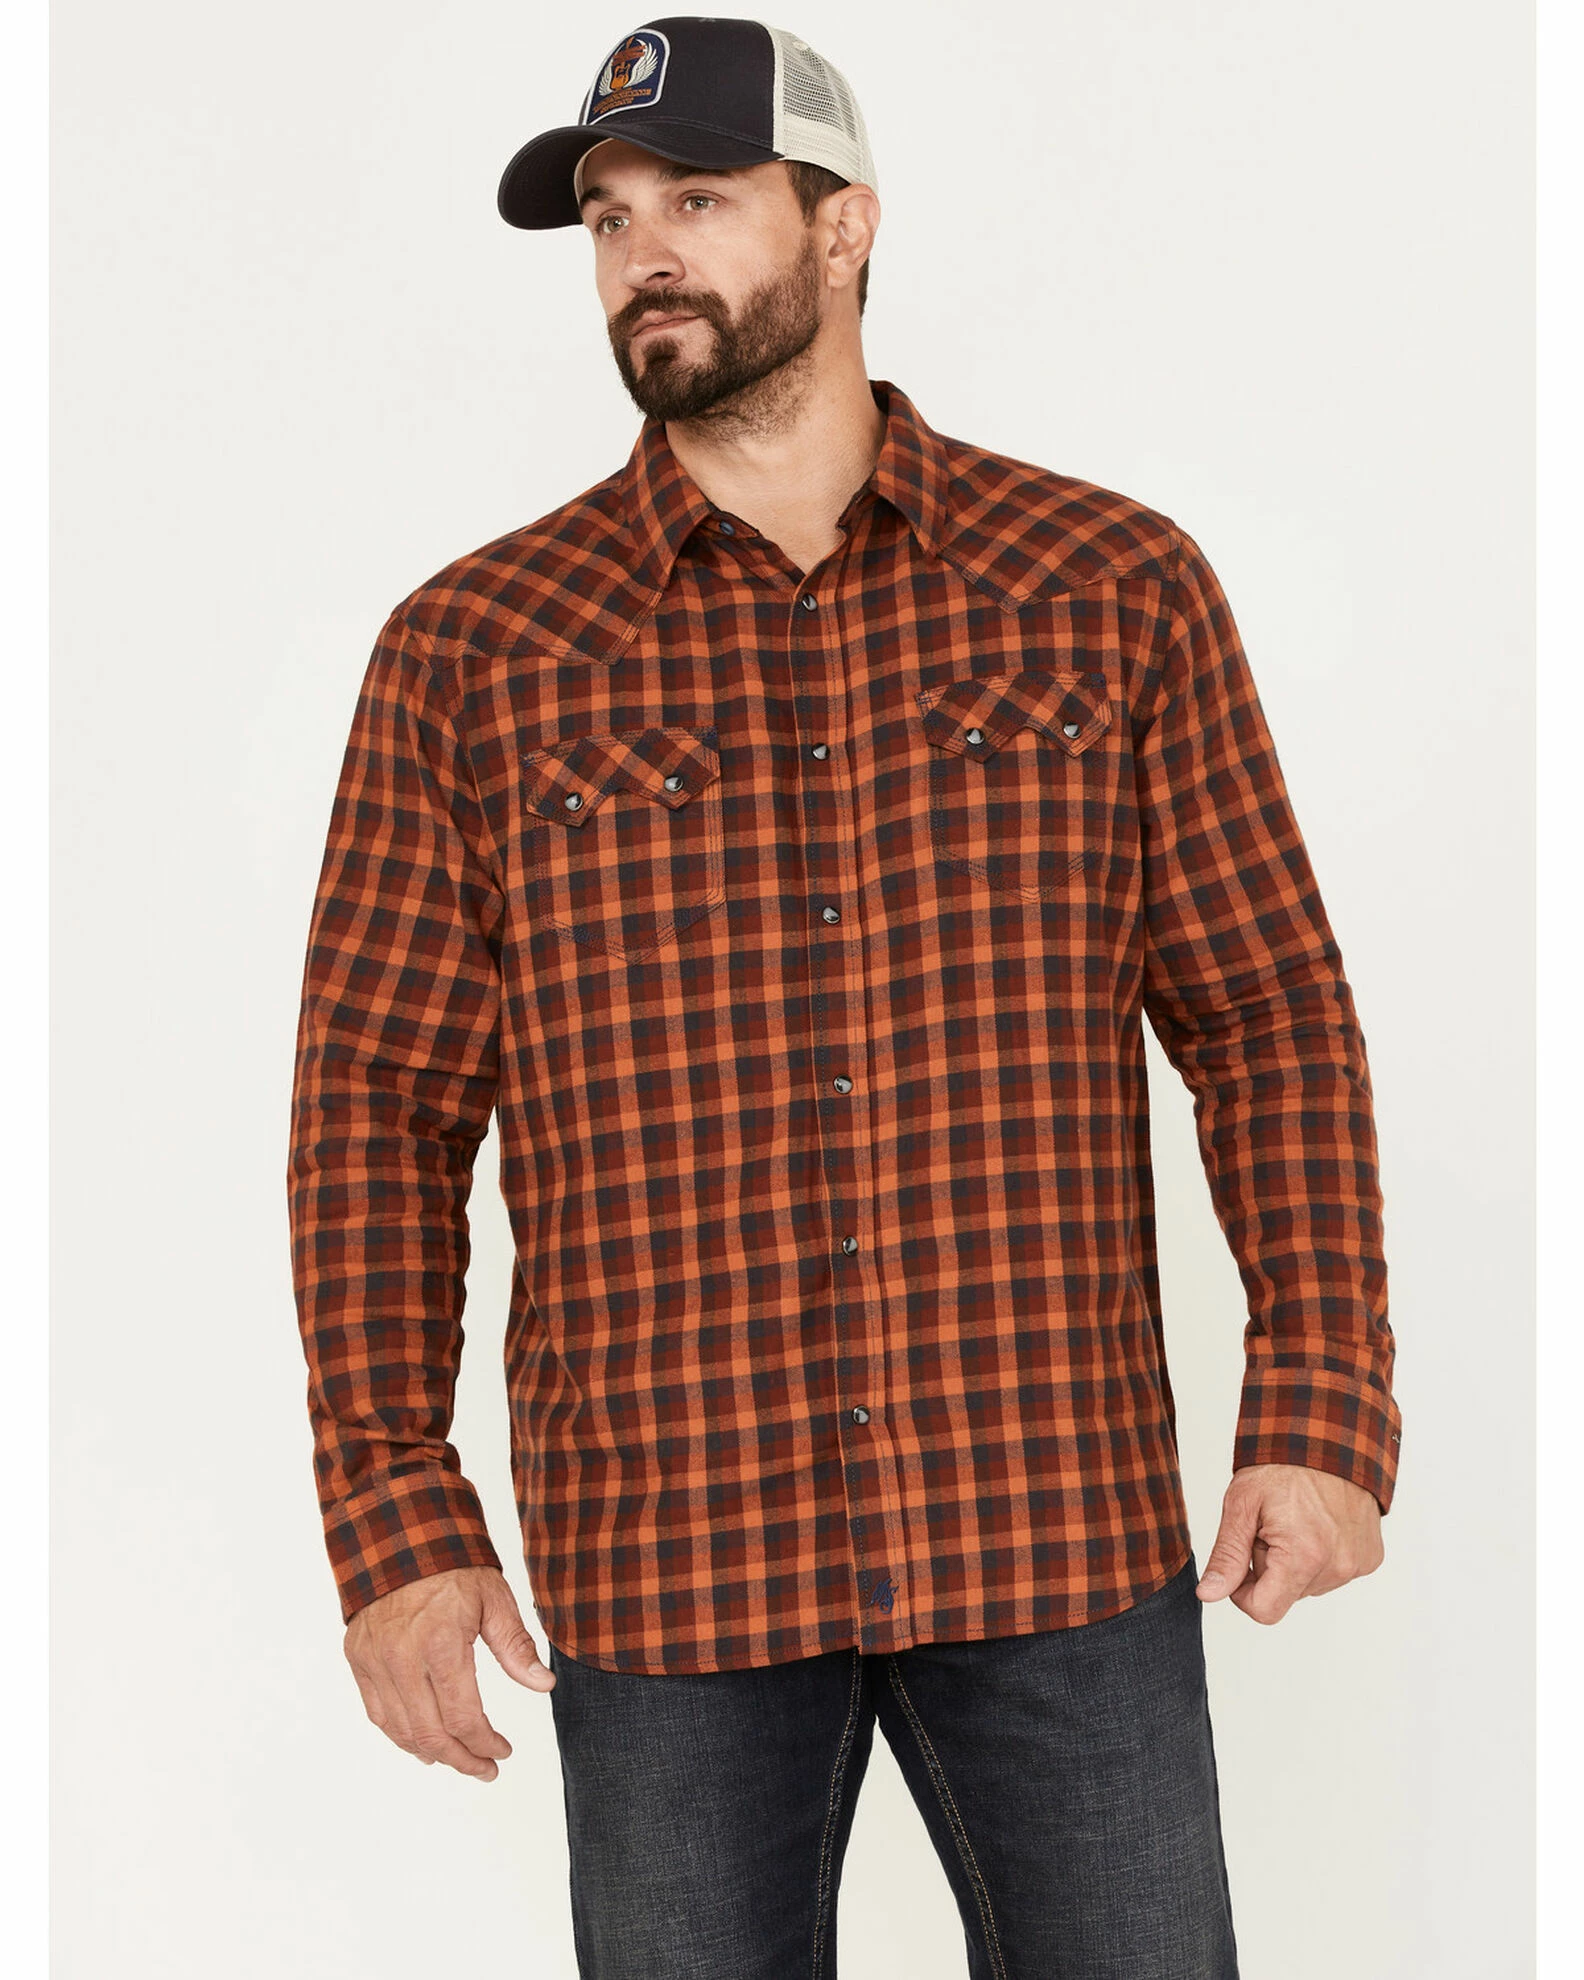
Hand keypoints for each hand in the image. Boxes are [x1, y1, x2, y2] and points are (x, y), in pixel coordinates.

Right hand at [343, 1565, 554, 1780]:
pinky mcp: (358, 1658)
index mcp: (440, 1643)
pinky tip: (421, 1741)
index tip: (503, 1751)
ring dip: (431, 1753)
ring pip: (400, 1730)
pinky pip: (377, 1712)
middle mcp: (402, 1658)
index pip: (464, 1717)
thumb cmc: (452, 1565)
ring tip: (457, 1758)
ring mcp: (375, 1660)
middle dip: (462, 1759)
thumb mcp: (494, 1598)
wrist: (399, 1535)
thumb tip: (543, 1685)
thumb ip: (516, 1645)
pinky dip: (399, 1734)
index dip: (486, 1743)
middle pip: (431, 1734)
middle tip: (485, 1769)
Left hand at [1195, 1464, 1384, 1623]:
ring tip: (1295, 1520)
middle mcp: (1337, 1566)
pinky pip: (1333, 1572)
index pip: (1265, 1611)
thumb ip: (1226, 1555)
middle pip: (1286, 1594)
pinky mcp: (1370, 1557)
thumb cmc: (1282, 1465)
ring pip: (1309, 1585)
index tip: (1240, 1561)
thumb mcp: (1241, 1505)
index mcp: (1303, 1557)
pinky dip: (1320, 1555)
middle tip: (1270, 1526)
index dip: (1243, 1591)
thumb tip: (1209, 1594)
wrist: (1327, 1436)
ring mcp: (1357, 1563)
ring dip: (1295, 1561)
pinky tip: (1317, 1523)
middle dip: (1270, 1567)